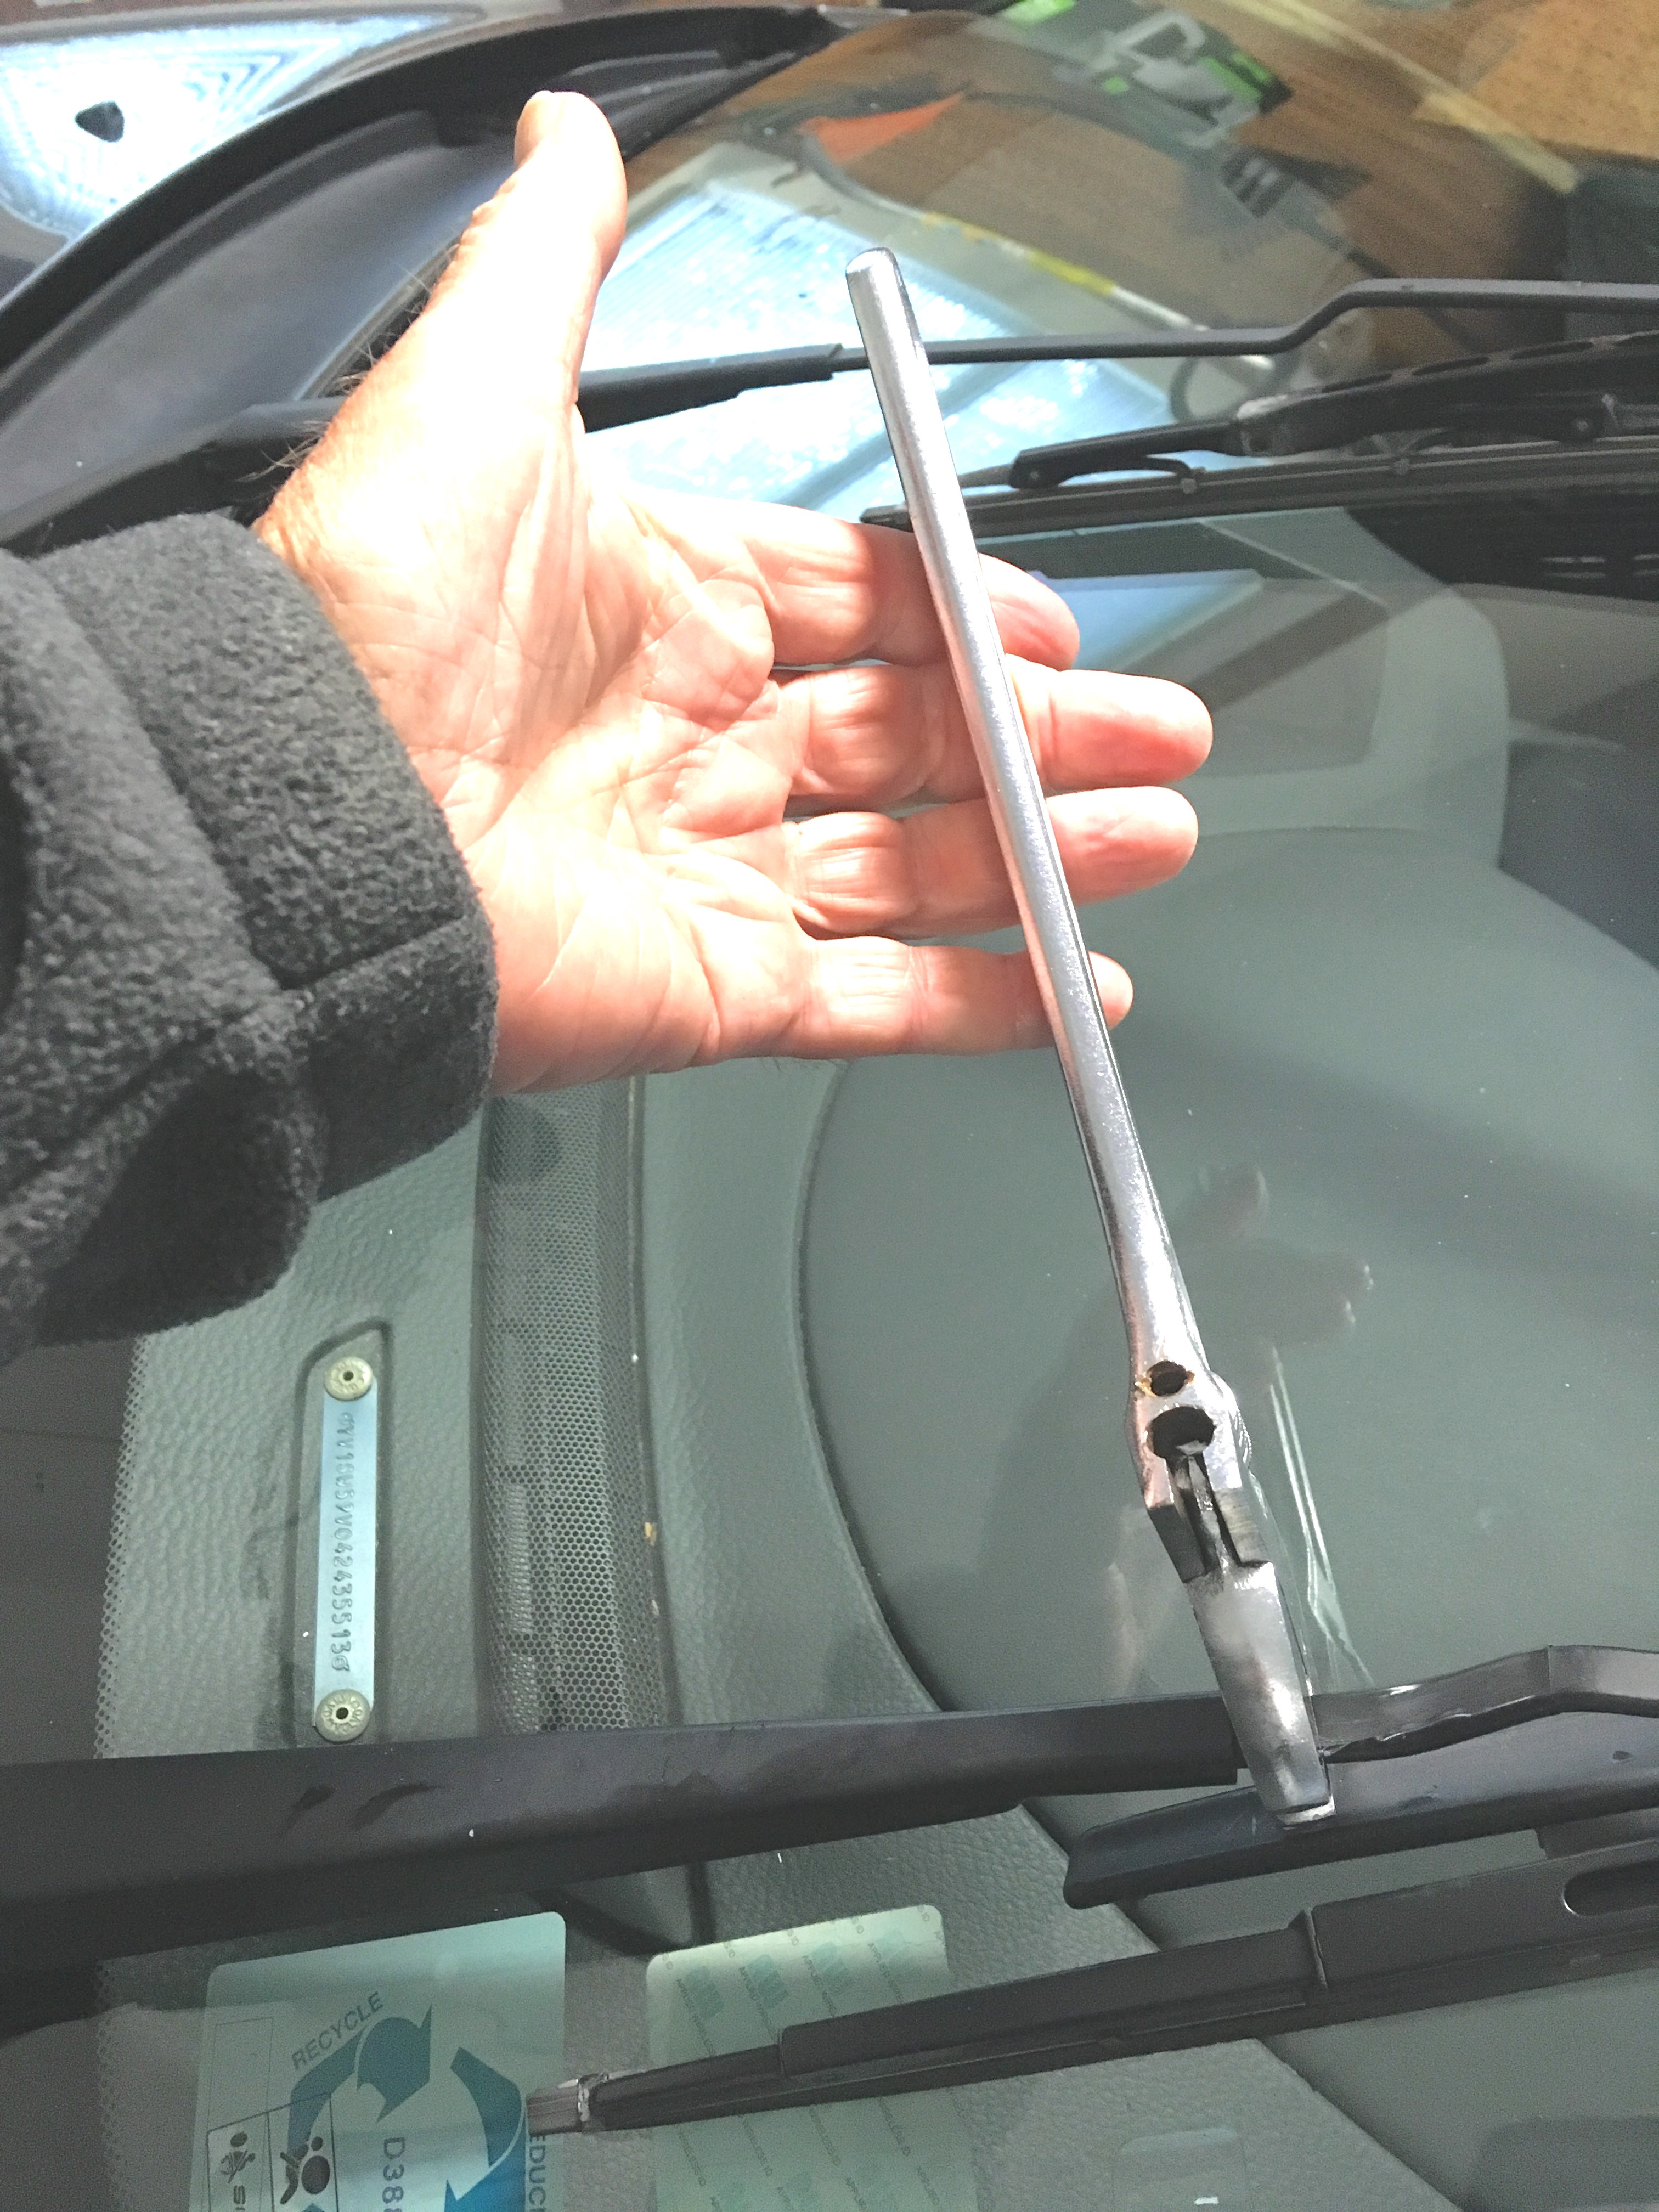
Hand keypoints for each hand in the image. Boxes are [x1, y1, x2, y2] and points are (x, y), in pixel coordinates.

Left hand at [257, 92, 1210, 1090]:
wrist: (308, 818)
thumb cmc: (377, 613)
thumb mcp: (477, 388)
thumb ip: (549, 263)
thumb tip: (570, 133)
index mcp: (668, 609)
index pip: (858, 608)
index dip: (965, 614)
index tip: (1053, 625)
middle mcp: (696, 742)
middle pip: (916, 739)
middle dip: (1046, 737)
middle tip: (1156, 735)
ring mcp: (711, 871)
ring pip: (917, 867)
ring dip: (1042, 859)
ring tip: (1150, 838)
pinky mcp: (713, 987)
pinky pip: (871, 999)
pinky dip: (979, 1001)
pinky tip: (1068, 985)